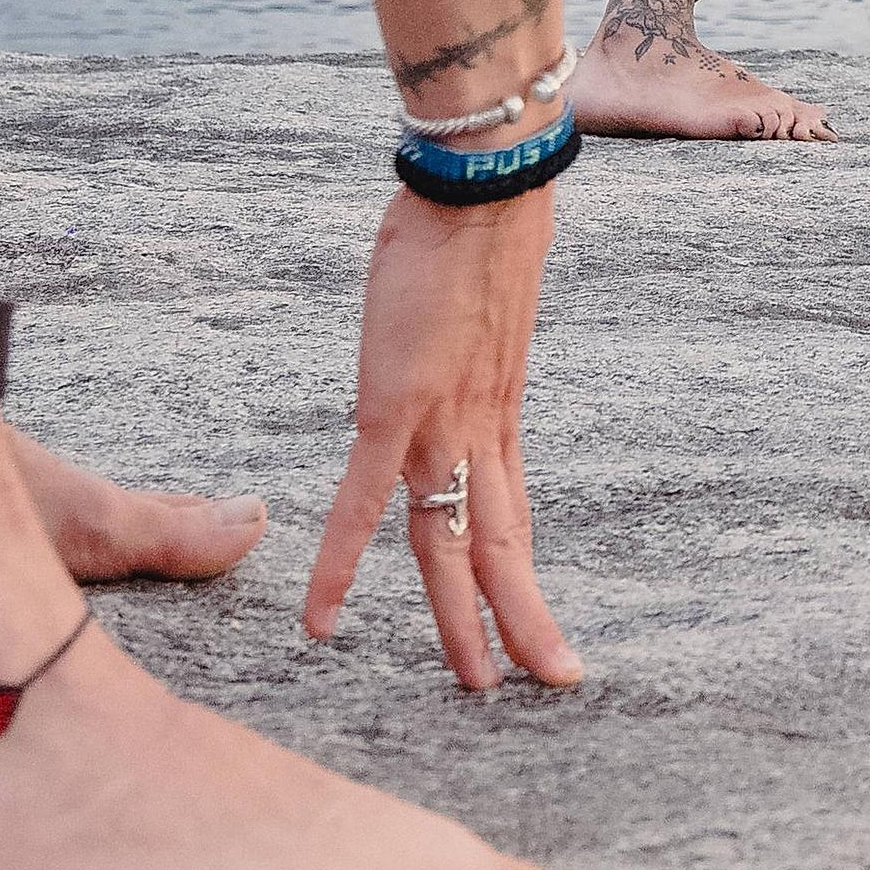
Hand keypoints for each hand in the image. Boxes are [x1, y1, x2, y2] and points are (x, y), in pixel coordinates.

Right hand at [305, 171, 592, 688]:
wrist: (482, 184)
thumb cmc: (474, 228)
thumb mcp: (477, 308)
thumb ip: (461, 346)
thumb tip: (443, 346)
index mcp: (496, 412)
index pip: (511, 513)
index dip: (521, 573)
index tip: (539, 622)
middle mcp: (479, 430)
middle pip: (502, 546)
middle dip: (524, 620)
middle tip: (549, 681)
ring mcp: (441, 425)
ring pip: (453, 545)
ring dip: (461, 620)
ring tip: (474, 684)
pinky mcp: (395, 408)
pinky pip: (363, 505)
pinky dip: (339, 567)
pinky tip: (321, 620)